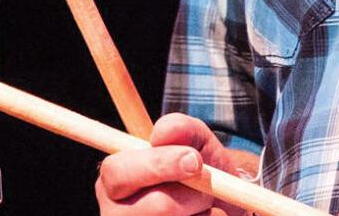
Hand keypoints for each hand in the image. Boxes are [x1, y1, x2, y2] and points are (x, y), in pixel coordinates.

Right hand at [95, 113, 250, 215]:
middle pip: (153, 208)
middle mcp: (115, 213)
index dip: (159, 165)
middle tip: (208, 189)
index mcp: (115, 179)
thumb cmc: (201, 172)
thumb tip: (163, 132)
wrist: (224, 205)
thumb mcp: (197, 143)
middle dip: (191, 195)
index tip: (194, 160)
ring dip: (205, 213)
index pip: (118, 172)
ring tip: (206, 205)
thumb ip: (182, 130)